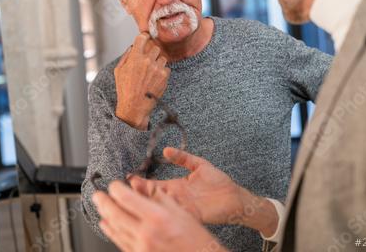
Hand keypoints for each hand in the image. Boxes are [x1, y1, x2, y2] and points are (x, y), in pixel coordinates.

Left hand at [93, 181, 226, 251]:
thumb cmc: (195, 238)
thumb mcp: (180, 210)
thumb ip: (157, 196)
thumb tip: (138, 185)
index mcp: (157, 217)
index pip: (126, 198)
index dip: (116, 189)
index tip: (113, 184)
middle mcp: (146, 233)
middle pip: (115, 214)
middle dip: (103, 202)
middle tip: (97, 195)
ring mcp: (142, 248)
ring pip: (115, 229)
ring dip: (105, 216)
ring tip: (100, 207)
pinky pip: (121, 243)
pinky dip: (112, 233)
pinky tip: (108, 226)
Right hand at [115, 33, 169, 129]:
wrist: (134, 106)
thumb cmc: (125, 89)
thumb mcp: (119, 71)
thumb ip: (126, 56)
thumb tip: (133, 47)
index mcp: (135, 57)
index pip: (143, 38)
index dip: (144, 37)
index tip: (146, 38)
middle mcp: (147, 61)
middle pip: (155, 47)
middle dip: (152, 52)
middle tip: (148, 60)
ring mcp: (157, 68)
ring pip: (162, 57)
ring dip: (158, 62)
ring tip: (151, 72)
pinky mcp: (164, 76)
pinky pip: (166, 68)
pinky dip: (162, 72)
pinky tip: (154, 79)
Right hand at [129, 147, 278, 236]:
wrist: (236, 197)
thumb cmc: (219, 182)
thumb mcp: (199, 165)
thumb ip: (183, 157)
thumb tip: (166, 149)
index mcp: (177, 186)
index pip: (154, 185)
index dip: (142, 182)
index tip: (130, 177)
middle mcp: (177, 197)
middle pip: (154, 197)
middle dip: (141, 193)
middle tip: (129, 188)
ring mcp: (184, 207)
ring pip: (163, 206)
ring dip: (151, 203)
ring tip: (138, 197)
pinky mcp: (193, 215)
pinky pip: (178, 214)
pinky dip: (168, 211)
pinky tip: (159, 207)